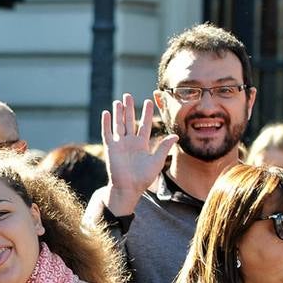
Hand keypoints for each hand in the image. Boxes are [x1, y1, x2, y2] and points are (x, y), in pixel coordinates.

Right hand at [101, 94, 177, 216]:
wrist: (128, 188)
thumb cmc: (143, 177)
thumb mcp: (157, 160)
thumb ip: (164, 146)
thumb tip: (175, 135)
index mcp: (141, 144)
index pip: (144, 124)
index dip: (146, 113)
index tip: (148, 101)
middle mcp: (130, 142)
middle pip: (129, 121)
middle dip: (129, 108)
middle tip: (128, 95)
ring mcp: (119, 144)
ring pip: (118, 124)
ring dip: (118, 113)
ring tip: (118, 100)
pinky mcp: (111, 148)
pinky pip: (107, 133)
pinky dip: (106, 123)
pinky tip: (107, 113)